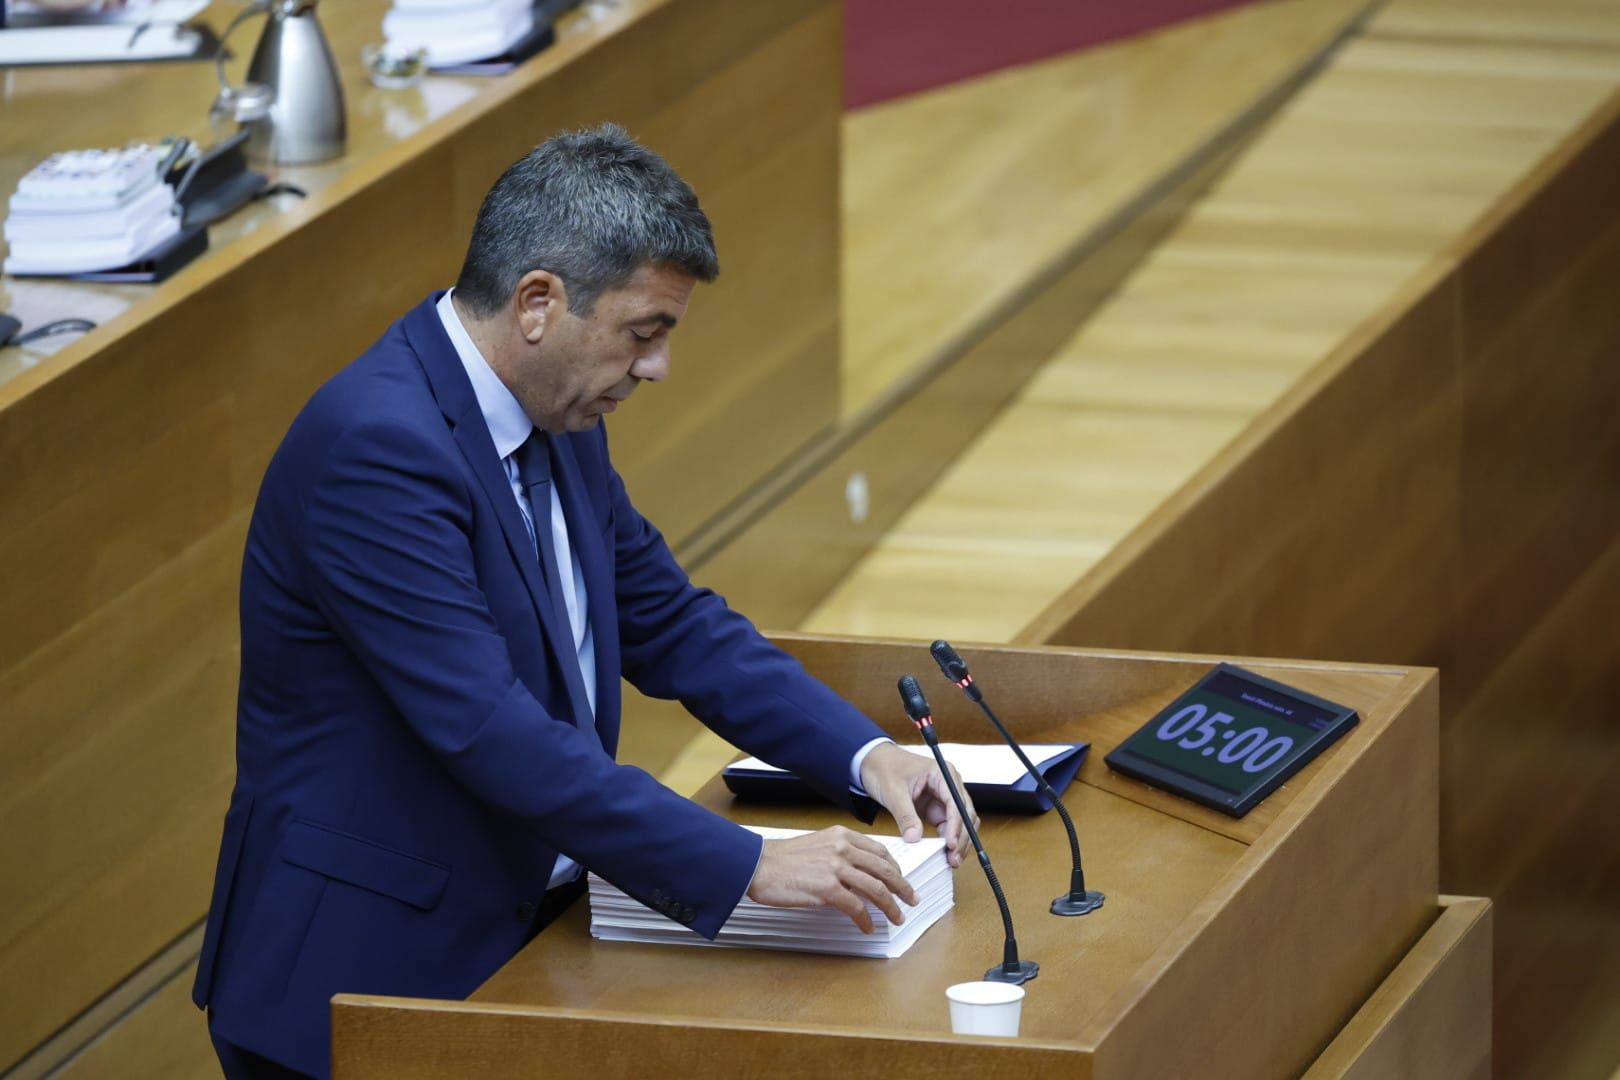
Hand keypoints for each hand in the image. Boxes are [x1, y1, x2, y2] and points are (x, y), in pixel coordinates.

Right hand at [745, 826, 917, 932]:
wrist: (758, 864)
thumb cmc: (782, 858)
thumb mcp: (817, 844)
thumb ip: (840, 854)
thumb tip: (860, 874)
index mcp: (842, 836)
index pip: (880, 851)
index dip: (896, 869)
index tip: (901, 880)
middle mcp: (843, 848)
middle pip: (885, 870)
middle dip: (903, 888)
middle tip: (911, 900)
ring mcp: (836, 868)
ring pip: (877, 889)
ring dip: (891, 907)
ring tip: (896, 918)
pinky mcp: (827, 888)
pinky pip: (856, 907)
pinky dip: (866, 919)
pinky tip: (868, 926)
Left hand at [858, 742, 977, 868]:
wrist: (873, 762)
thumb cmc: (884, 767)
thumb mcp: (893, 791)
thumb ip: (905, 815)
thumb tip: (914, 838)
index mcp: (942, 773)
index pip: (957, 802)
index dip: (956, 825)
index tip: (951, 844)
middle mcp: (948, 785)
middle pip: (965, 814)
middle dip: (961, 837)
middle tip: (954, 858)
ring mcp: (944, 797)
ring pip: (961, 823)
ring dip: (959, 840)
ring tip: (952, 860)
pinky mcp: (937, 808)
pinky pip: (948, 826)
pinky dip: (948, 840)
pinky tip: (945, 854)